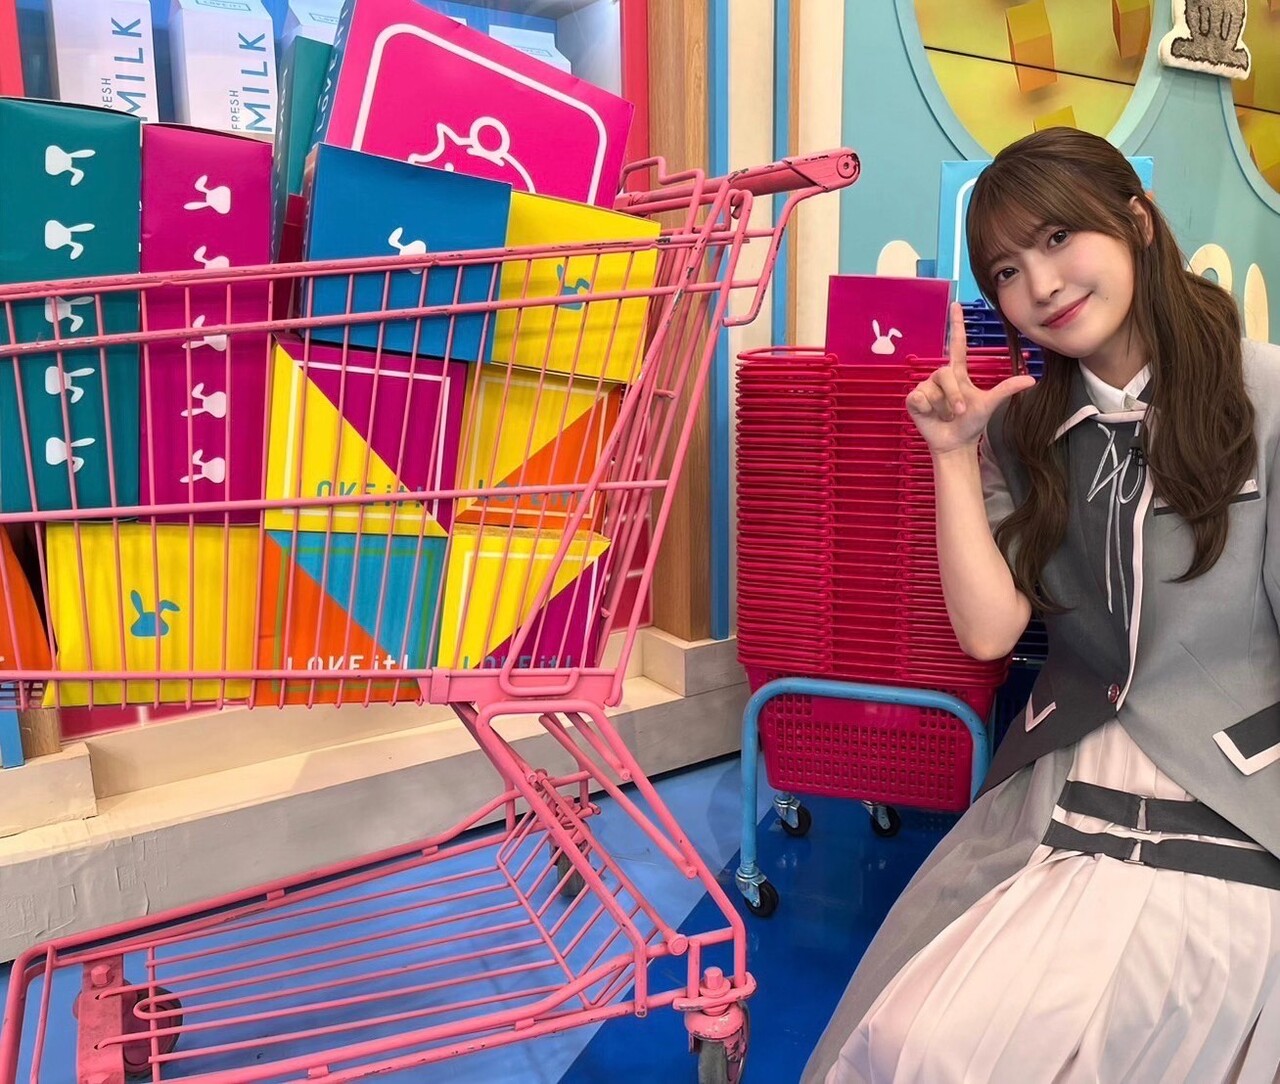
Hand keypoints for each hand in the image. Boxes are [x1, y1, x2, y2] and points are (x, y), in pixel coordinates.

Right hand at [906, 303, 1036, 455]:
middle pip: (945, 373)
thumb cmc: (971, 423)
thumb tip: (1032, 379)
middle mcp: (941, 377)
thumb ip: (1006, 389)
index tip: (956, 305)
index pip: (957, 344)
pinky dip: (927, 408)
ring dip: (943, 405)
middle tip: (960, 411)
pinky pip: (920, 397)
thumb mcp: (989, 404)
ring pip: (933, 388)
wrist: (954, 443)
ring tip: (946, 415)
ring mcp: (926, 387)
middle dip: (954, 395)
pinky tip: (929, 414)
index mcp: (958, 373)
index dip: (957, 325)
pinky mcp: (914, 399)